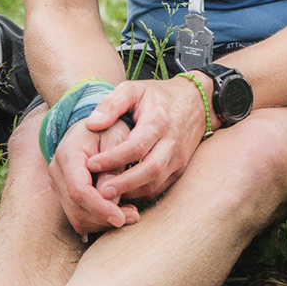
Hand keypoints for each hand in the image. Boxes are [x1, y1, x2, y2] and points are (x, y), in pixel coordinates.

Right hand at [47, 117, 138, 234]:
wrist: (92, 125)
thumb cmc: (108, 127)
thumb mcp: (117, 136)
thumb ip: (114, 163)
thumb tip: (110, 195)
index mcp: (68, 154)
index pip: (79, 191)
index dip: (100, 208)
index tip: (121, 218)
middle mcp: (57, 171)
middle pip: (76, 209)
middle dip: (104, 218)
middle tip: (133, 216)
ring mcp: (58, 184)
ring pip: (76, 217)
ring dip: (103, 222)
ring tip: (130, 214)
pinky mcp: (64, 193)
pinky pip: (78, 216)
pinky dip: (98, 220)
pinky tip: (119, 212)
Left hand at [82, 77, 210, 205]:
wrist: (196, 102)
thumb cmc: (158, 96)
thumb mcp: (133, 89)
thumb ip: (111, 104)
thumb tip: (91, 124)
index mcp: (158, 121)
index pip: (136, 146)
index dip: (112, 158)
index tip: (90, 164)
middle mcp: (172, 142)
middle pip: (150, 170)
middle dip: (124, 183)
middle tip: (100, 192)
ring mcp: (178, 158)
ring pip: (156, 183)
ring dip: (131, 192)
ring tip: (106, 196)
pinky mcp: (180, 169)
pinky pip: (160, 187)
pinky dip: (141, 193)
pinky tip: (122, 193)